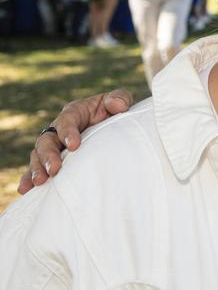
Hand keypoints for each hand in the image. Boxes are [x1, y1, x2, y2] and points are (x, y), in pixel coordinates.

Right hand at [19, 89, 134, 193]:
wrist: (116, 127)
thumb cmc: (116, 111)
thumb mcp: (120, 101)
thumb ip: (120, 98)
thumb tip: (117, 105)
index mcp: (74, 112)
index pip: (67, 120)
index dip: (68, 132)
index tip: (74, 146)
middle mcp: (59, 129)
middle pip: (47, 140)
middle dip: (49, 155)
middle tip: (55, 170)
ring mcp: (54, 145)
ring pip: (39, 155)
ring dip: (38, 169)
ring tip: (40, 182)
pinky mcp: (54, 159)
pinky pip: (38, 168)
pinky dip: (30, 178)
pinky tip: (26, 191)